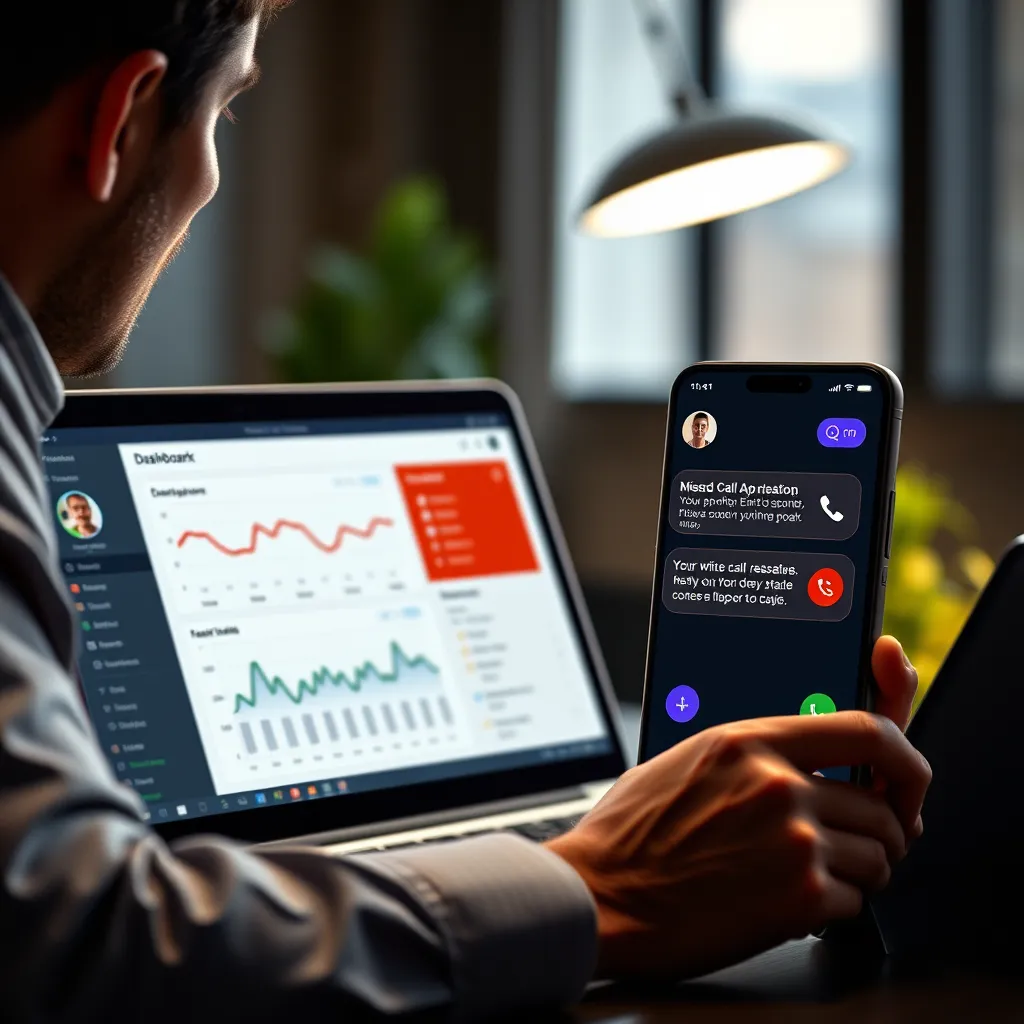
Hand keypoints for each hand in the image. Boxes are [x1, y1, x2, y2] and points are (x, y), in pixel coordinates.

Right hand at [546, 639, 928, 980]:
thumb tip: (814, 759)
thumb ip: (755, 754)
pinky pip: (857, 901)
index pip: (866, 729)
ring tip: (811, 876)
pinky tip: (790, 904)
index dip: (905, 757)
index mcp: (749, 740)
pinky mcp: (797, 896)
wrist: (598, 894)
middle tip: (858, 846)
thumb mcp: (690, 760)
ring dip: (858, 872)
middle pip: (883, 804)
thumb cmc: (632, 832)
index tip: (909, 778)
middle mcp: (778, 782)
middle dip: (882, 832)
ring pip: (878, 855)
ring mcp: (792, 838)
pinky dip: (834, 908)